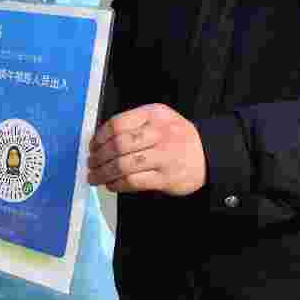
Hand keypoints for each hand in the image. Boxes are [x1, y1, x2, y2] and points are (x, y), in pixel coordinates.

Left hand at [87, 104, 205, 195]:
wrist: (209, 155)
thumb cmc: (177, 137)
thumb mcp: (160, 119)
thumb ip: (135, 124)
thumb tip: (100, 140)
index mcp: (154, 114)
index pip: (118, 124)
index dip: (100, 136)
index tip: (93, 146)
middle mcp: (160, 133)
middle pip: (119, 145)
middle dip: (99, 156)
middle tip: (91, 163)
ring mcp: (164, 156)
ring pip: (124, 165)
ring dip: (104, 172)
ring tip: (95, 176)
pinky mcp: (166, 178)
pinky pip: (134, 181)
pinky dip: (117, 184)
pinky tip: (111, 184)